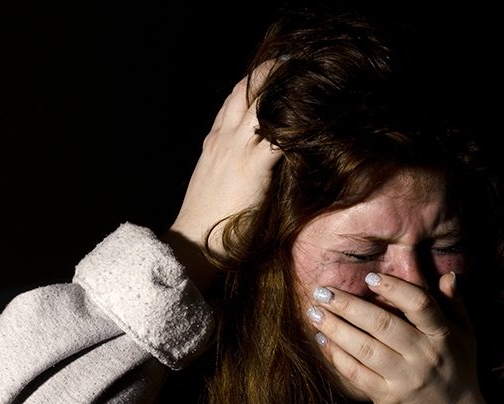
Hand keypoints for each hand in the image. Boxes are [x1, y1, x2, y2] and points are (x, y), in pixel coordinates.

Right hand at [162, 62, 282, 291]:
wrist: (191, 244)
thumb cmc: (206, 223)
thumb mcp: (213, 184)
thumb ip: (229, 167)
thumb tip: (248, 163)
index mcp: (213, 143)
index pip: (231, 100)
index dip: (251, 82)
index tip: (270, 71)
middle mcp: (223, 139)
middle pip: (245, 92)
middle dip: (269, 72)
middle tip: (291, 60)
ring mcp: (236, 151)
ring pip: (259, 105)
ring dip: (282, 87)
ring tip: (304, 73)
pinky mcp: (252, 167)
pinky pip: (277, 136)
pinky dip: (294, 123)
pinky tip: (311, 116)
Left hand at [307, 273, 503, 403]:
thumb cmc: (459, 374)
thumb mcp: (466, 337)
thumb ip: (456, 305)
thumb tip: (446, 276)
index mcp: (443, 336)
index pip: (420, 305)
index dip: (394, 288)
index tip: (370, 277)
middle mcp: (424, 356)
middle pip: (382, 324)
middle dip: (348, 305)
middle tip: (323, 291)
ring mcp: (405, 379)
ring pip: (364, 348)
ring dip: (336, 328)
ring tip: (314, 313)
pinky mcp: (388, 398)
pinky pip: (357, 374)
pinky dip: (337, 356)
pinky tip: (322, 340)